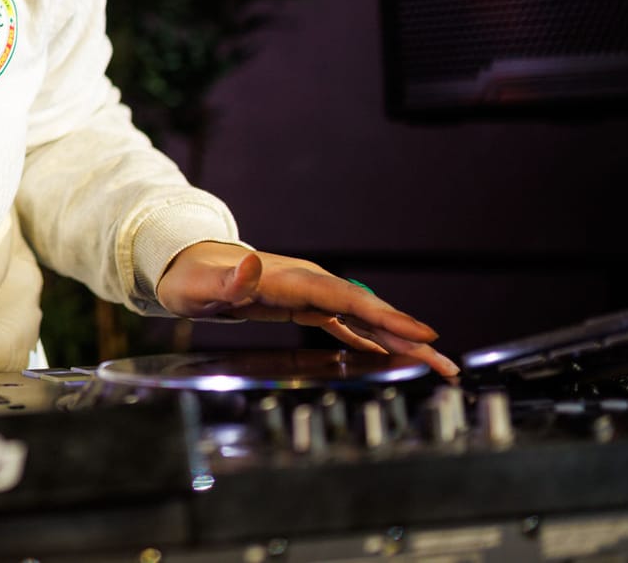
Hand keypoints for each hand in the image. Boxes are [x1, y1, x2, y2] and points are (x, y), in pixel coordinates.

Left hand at [156, 242, 459, 378]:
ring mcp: (307, 293)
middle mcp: (306, 283)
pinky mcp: (302, 305)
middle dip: (406, 335)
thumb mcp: (200, 286)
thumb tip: (249, 263)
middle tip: (445, 362)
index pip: (346, 298)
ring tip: (433, 363)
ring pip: (362, 317)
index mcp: (289, 279)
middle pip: (365, 308)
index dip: (383, 316)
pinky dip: (370, 339)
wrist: (183, 265)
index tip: (419, 333)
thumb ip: (228, 281)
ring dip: (396, 340)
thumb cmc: (190, 279)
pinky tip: (389, 355)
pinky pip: (345, 323)